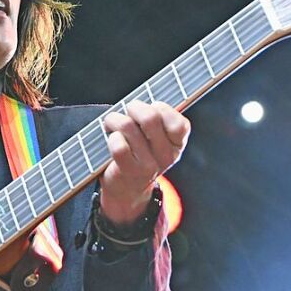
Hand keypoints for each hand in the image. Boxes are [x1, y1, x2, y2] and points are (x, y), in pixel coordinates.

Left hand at [100, 101, 190, 226]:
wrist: (127, 189)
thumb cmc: (139, 151)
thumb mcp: (154, 136)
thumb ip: (156, 117)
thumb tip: (141, 101)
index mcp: (177, 144)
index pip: (179, 122)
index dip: (161, 109)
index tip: (151, 109)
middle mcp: (167, 157)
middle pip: (150, 117)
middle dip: (134, 107)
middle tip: (128, 111)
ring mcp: (149, 166)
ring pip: (128, 126)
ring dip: (115, 120)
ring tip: (113, 124)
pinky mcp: (130, 171)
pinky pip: (118, 144)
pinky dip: (111, 137)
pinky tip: (111, 140)